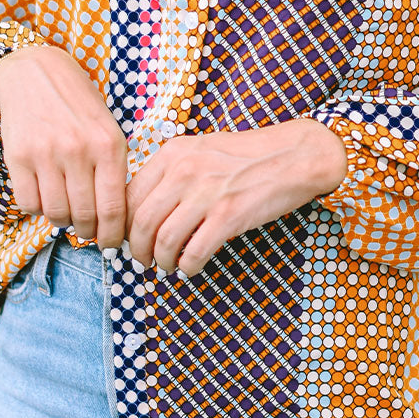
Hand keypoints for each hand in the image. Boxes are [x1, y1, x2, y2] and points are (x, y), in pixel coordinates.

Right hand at [0, 46, 126, 246]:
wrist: (37, 74)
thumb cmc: (78, 108)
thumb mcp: (108, 131)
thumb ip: (112, 172)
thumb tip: (112, 222)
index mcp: (108, 145)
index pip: (114, 208)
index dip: (112, 236)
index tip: (111, 245)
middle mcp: (78, 150)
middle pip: (84, 217)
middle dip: (87, 232)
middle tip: (86, 231)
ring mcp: (46, 153)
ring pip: (55, 214)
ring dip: (61, 220)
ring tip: (64, 208)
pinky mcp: (18, 156)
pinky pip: (28, 204)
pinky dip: (36, 208)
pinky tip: (43, 193)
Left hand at [125, 119, 346, 278]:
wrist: (295, 155)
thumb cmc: (249, 156)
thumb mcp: (201, 150)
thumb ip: (172, 173)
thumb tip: (146, 209)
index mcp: (173, 153)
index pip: (130, 194)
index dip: (123, 224)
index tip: (127, 239)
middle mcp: (184, 170)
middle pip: (140, 221)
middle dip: (137, 249)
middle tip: (143, 260)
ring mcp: (206, 192)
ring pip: (163, 240)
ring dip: (161, 261)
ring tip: (166, 267)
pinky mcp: (229, 215)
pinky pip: (194, 252)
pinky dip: (187, 267)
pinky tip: (191, 268)